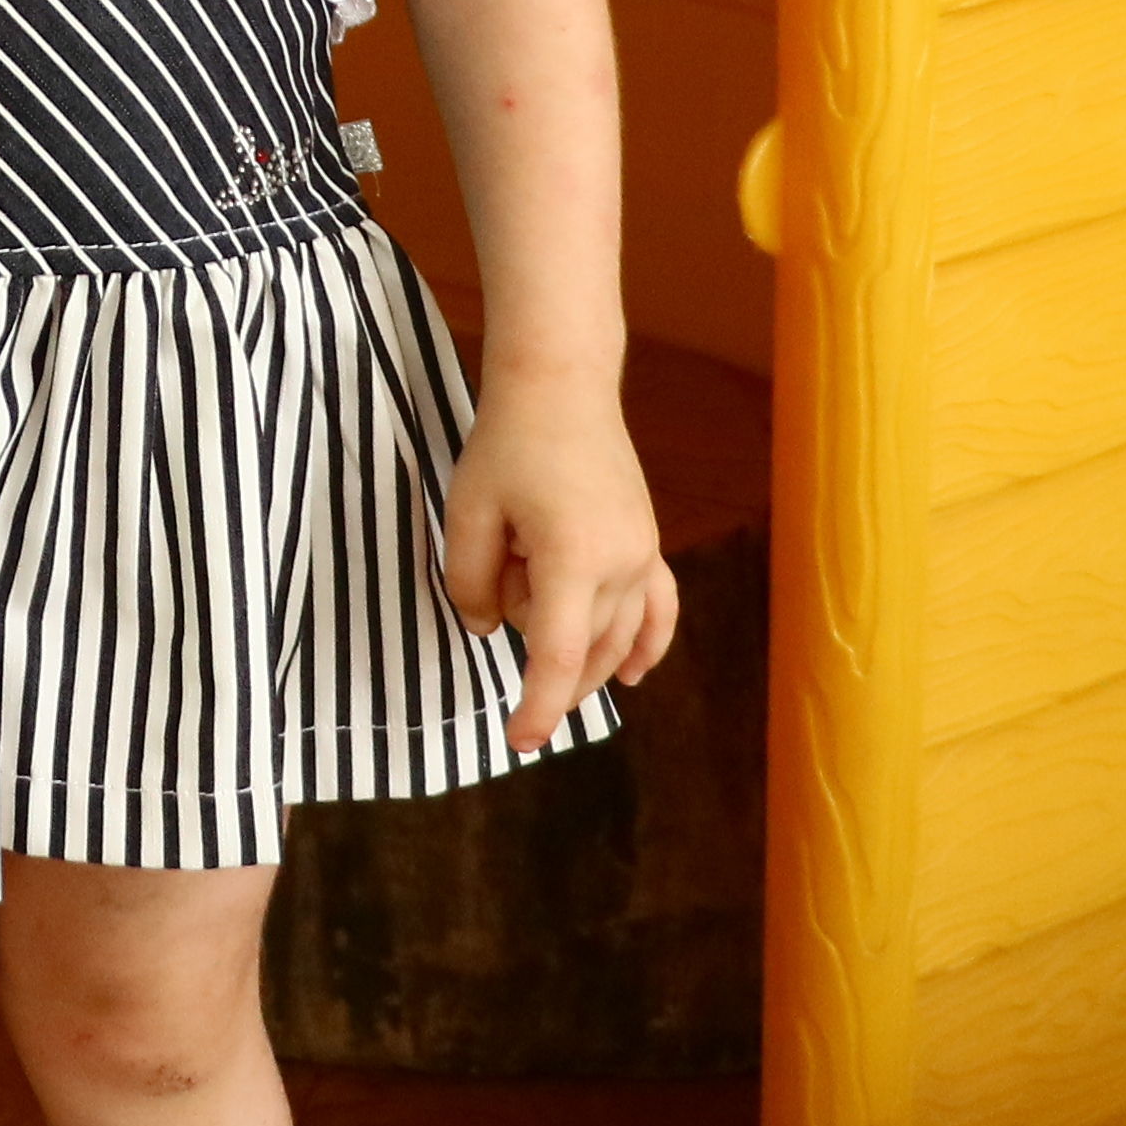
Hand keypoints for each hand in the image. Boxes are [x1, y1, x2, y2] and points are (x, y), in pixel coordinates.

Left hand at [441, 367, 677, 753]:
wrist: (560, 384)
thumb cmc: (507, 443)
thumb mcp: (467, 514)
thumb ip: (470, 584)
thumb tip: (490, 630)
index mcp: (573, 557)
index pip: (557, 655)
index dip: (537, 706)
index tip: (518, 740)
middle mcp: (621, 563)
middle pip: (581, 648)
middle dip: (534, 643)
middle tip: (502, 573)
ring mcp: (642, 553)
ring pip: (616, 637)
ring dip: (573, 646)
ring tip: (534, 604)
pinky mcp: (647, 543)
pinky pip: (658, 608)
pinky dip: (646, 645)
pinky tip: (631, 677)